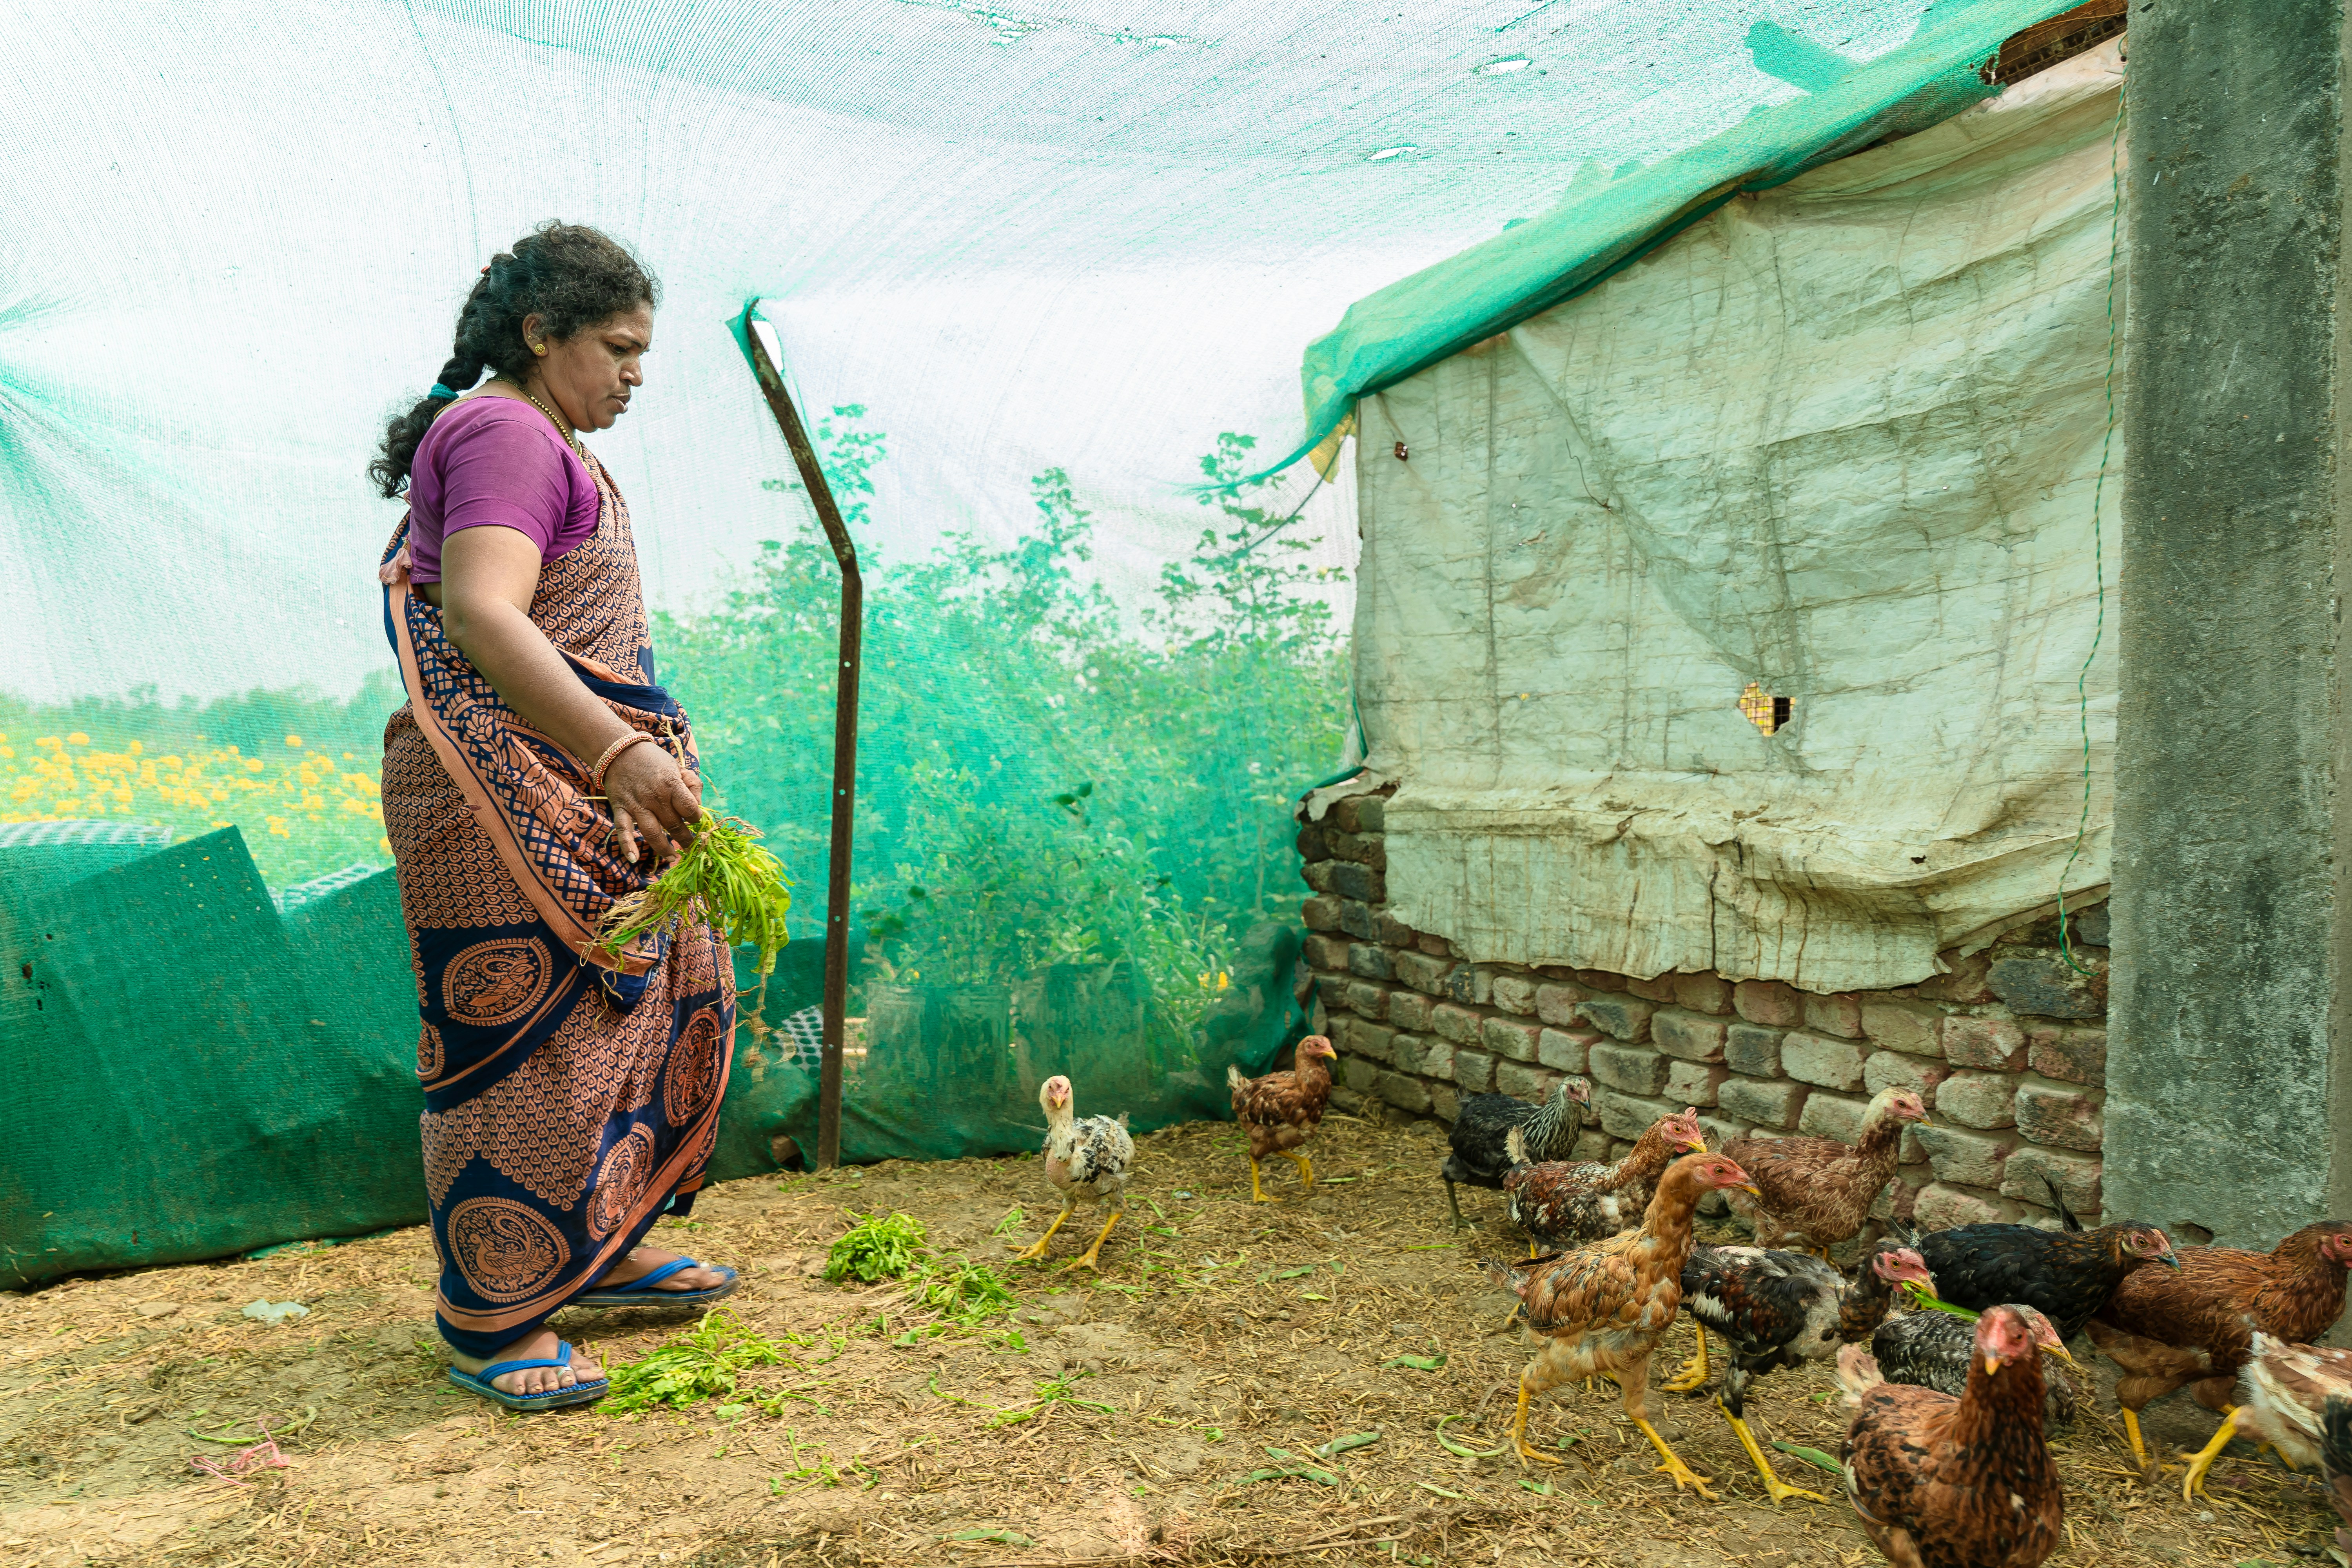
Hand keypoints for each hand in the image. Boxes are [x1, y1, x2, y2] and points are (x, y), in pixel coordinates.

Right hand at [604, 740, 700, 865]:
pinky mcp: (621, 809)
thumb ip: (693, 785)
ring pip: (652, 833)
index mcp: (672, 784)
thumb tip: (698, 807)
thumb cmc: (654, 761)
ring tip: (673, 858)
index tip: (696, 820)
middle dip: (686, 839)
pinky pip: (623, 830)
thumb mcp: (678, 767)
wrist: (621, 751)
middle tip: (693, 847)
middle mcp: (655, 797)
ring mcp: (636, 805)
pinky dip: (627, 846)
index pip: (690, 809)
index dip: (697, 818)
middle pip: (674, 825)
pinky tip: (633, 859)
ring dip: (664, 849)